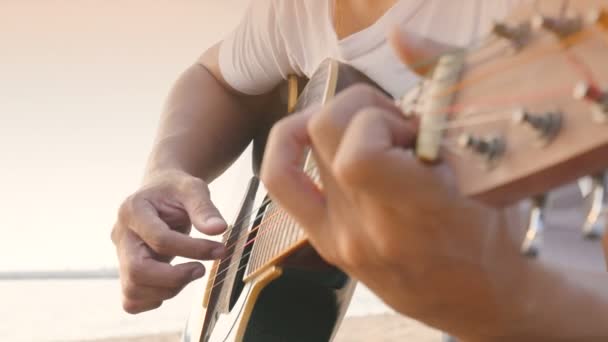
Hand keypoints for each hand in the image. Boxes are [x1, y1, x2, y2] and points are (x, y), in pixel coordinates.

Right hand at [111, 170, 226, 313]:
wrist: (161, 193)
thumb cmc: (176, 190)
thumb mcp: (193, 189)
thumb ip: (204, 208)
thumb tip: (219, 229)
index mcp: (133, 210)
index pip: (159, 239)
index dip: (192, 249)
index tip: (219, 249)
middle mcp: (121, 235)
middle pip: (137, 271)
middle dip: (174, 278)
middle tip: (201, 269)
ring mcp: (121, 256)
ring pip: (133, 290)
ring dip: (168, 290)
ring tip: (192, 272)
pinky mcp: (127, 271)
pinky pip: (132, 299)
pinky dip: (155, 298)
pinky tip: (175, 283)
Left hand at [260, 29, 530, 338]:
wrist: (475, 298)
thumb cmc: (489, 233)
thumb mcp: (485, 168)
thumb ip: (444, 94)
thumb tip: (401, 35)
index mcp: (417, 213)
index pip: (359, 153)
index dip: (377, 121)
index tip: (408, 129)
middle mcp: (368, 229)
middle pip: (326, 132)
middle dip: (360, 108)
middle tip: (395, 128)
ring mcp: (340, 239)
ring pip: (304, 147)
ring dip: (337, 124)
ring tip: (371, 138)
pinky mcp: (325, 243)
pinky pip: (282, 183)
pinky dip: (287, 146)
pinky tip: (311, 137)